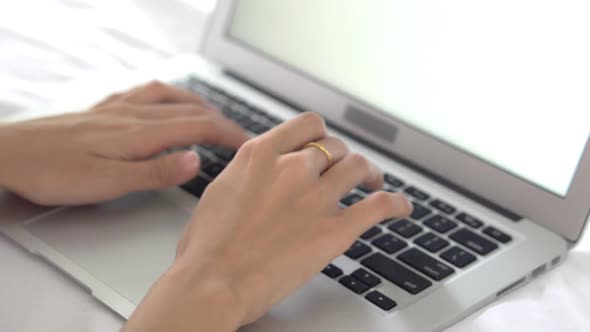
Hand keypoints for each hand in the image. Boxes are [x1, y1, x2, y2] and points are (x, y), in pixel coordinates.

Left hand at [0, 81, 248, 205]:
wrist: (8, 154)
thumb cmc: (52, 171)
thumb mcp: (108, 182)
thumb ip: (155, 171)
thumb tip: (195, 159)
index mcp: (139, 132)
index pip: (198, 126)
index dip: (229, 134)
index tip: (249, 145)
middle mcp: (132, 113)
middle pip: (190, 108)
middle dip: (221, 120)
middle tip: (238, 135)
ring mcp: (117, 107)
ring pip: (170, 96)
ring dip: (198, 104)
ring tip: (212, 115)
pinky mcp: (104, 108)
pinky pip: (146, 92)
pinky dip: (169, 95)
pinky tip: (165, 101)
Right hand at [123, 113, 411, 331]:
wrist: (212, 282)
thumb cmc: (206, 248)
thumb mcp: (219, 192)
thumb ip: (247, 174)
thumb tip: (258, 173)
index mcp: (261, 155)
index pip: (307, 125)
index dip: (322, 134)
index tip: (325, 145)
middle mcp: (292, 168)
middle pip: (335, 146)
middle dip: (343, 157)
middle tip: (347, 170)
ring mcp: (316, 196)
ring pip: (358, 167)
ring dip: (370, 173)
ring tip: (374, 181)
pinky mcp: (335, 229)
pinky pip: (378, 205)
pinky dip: (396, 203)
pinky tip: (401, 208)